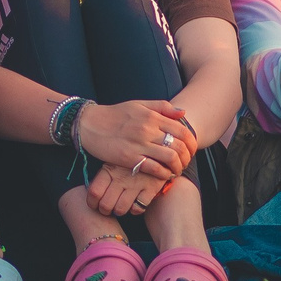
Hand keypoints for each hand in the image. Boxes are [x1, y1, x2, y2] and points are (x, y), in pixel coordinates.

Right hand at [74, 99, 192, 177]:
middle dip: (187, 157)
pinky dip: (164, 174)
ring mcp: (139, 144)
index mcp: (152, 116)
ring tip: (176, 170)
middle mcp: (148, 129)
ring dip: (178, 167)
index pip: (182, 130)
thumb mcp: (138, 104)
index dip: (191, 143)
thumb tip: (183, 113)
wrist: (89, 124)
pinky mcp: (129, 158)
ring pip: (170, 158)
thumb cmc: (115, 114)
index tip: (191, 150)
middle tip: (185, 162)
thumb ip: (161, 107)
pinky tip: (164, 175)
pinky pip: (154, 168)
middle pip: (179, 146)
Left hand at [85, 161, 170, 218]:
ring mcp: (136, 184)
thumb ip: (103, 173)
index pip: (94, 192)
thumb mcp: (114, 158)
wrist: (159, 150)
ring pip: (120, 209)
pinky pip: (138, 208)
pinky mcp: (151, 189)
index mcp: (109, 168)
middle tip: (106, 208)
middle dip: (104, 210)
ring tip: (119, 207)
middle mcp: (121, 177)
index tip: (94, 204)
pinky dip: (135, 210)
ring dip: (118, 211)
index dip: (92, 203)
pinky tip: (134, 204)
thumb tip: (91, 191)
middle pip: (106, 205)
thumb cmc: (130, 158)